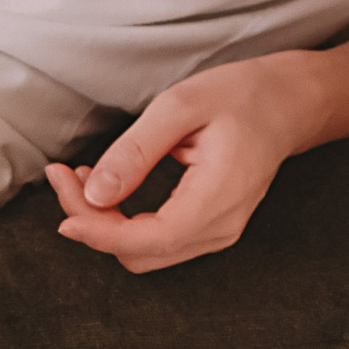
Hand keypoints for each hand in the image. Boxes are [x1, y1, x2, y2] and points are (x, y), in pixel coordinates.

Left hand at [45, 53, 319, 272]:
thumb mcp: (180, 106)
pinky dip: (123, 221)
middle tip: (61, 174)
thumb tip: (94, 193)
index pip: (149, 240)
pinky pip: (157, 239)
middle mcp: (220, 229)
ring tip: (76, 176)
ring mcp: (217, 232)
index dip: (98, 231)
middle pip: (140, 252)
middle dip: (93, 222)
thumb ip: (136, 151)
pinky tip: (103, 186)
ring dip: (104, 223)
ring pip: (145, 252)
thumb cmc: (239, 96)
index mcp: (217, 200)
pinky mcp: (209, 225)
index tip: (61, 202)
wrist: (287, 103)